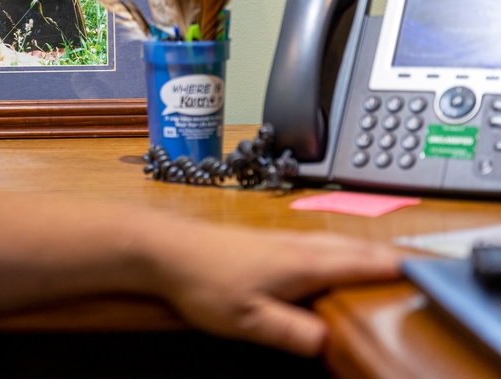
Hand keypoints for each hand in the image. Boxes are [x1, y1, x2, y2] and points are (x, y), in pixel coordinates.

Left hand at [146, 221, 400, 356]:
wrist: (161, 248)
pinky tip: (330, 262)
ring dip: (361, 253)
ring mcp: (280, 239)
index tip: (421, 274)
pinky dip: (336, 252)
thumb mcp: (249, 322)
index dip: (395, 268)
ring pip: (334, 242)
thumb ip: (294, 335)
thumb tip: (330, 343)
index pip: (362, 262)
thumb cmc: (202, 280)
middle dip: (385, 258)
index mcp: (303, 262)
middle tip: (410, 271)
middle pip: (354, 247)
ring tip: (381, 267)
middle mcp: (297, 244)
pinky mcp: (264, 242)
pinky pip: (315, 243)